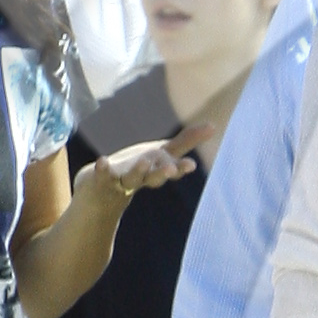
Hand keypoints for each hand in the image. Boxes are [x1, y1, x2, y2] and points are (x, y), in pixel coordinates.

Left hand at [91, 126, 205, 205]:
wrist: (103, 192)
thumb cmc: (139, 169)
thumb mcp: (163, 153)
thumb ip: (187, 141)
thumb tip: (214, 125)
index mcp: (158, 170)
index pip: (172, 170)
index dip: (181, 168)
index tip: (191, 165)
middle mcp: (143, 177)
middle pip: (155, 177)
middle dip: (163, 173)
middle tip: (172, 170)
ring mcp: (123, 179)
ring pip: (133, 177)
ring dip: (139, 170)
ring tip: (144, 162)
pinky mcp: (103, 179)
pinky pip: (103, 174)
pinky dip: (103, 169)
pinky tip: (102, 161)